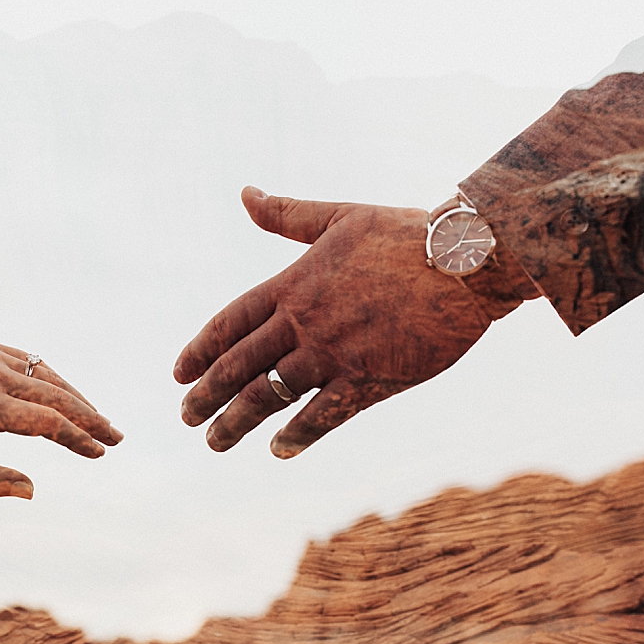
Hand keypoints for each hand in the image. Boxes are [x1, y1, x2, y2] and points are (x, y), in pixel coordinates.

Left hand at [0, 341, 121, 497]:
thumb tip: (32, 492)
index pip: (45, 423)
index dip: (76, 439)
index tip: (98, 453)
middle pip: (57, 397)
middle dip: (91, 419)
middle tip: (117, 438)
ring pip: (50, 377)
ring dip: (79, 400)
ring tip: (101, 423)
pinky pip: (35, 364)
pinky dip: (56, 382)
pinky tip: (72, 401)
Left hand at [174, 187, 533, 458]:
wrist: (464, 263)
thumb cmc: (406, 234)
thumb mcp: (340, 216)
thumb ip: (288, 214)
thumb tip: (245, 193)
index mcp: (293, 285)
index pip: (230, 323)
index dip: (200, 350)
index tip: (178, 374)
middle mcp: (304, 323)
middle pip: (238, 366)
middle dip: (206, 395)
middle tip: (185, 417)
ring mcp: (332, 355)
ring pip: (268, 396)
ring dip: (236, 422)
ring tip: (215, 442)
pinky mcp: (366, 381)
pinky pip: (320, 416)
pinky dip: (296, 435)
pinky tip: (278, 449)